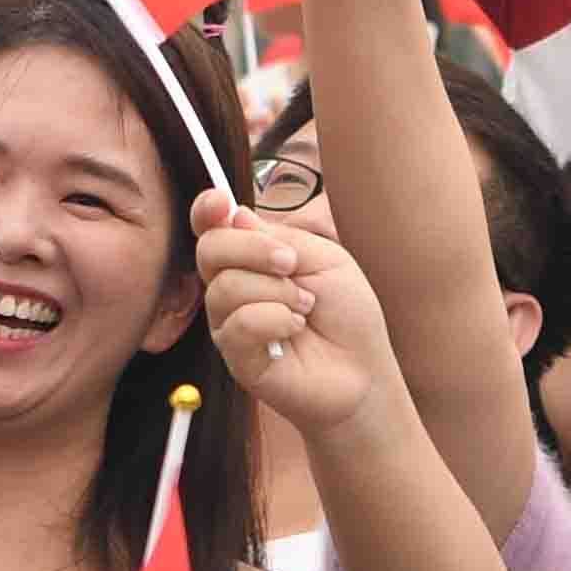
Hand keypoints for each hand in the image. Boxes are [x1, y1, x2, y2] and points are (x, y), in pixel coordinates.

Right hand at [194, 197, 400, 443]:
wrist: (364, 368)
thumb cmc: (347, 312)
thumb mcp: (324, 258)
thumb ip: (279, 237)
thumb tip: (233, 217)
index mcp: (251, 258)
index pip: (212, 227)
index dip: (207, 209)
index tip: (220, 203)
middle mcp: (233, 287)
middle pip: (209, 250)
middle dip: (252, 249)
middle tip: (291, 265)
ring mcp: (230, 323)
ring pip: (224, 288)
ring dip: (276, 292)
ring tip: (305, 308)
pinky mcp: (236, 357)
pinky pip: (238, 325)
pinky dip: (275, 320)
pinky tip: (295, 328)